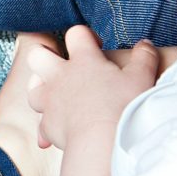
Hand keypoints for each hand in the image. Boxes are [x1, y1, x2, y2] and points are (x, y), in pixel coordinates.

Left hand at [25, 26, 158, 149]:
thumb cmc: (123, 107)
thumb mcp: (141, 77)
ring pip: (32, 87)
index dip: (84, 36)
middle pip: (37, 55)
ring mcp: (50, 101)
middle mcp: (60, 77)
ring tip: (54, 93)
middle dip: (45, 55)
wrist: (103, 141)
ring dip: (40, 89)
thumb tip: (145, 44)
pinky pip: (40, 124)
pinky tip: (54, 132)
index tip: (96, 46)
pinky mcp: (47, 125)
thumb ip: (143, 57)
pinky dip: (46, 127)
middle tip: (60, 63)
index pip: (75, 34)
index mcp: (83, 60)